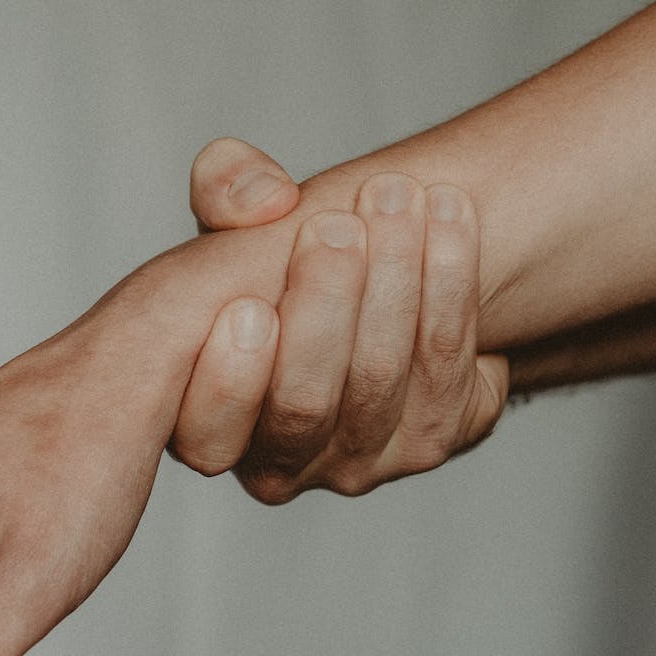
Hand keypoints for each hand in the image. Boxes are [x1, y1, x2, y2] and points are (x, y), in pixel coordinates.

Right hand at [169, 139, 509, 500]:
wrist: (374, 278)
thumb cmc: (276, 262)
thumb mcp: (233, 218)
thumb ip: (223, 189)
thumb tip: (268, 200)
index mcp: (202, 426)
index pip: (209, 440)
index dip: (230, 382)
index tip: (250, 305)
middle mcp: (276, 466)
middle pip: (303, 404)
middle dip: (325, 305)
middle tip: (338, 225)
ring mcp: (356, 463)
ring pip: (379, 382)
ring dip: (396, 278)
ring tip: (398, 196)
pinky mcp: (429, 441)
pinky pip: (447, 374)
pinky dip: (452, 287)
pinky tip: (448, 216)